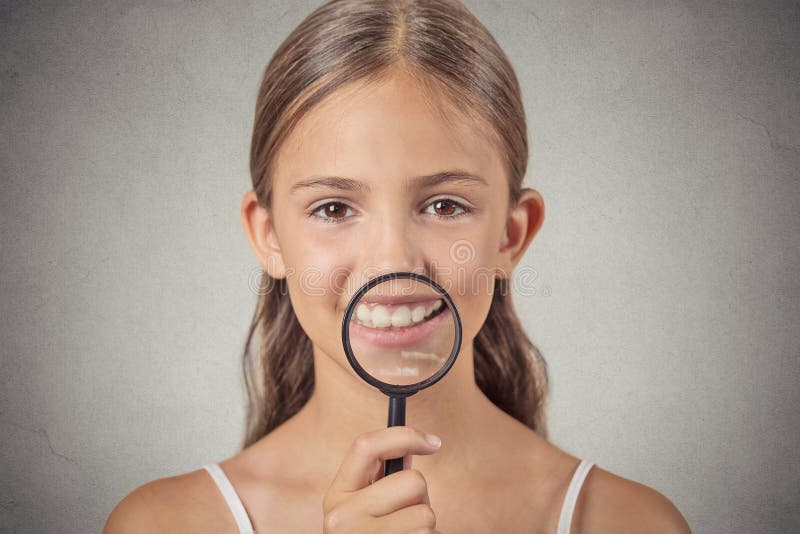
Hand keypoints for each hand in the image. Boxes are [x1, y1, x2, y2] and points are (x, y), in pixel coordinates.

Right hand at [322, 425, 442, 532]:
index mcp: (336, 495)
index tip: (434, 443)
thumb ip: (384, 476)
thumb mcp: (368, 505)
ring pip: (426, 512)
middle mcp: (340, 518)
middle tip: (407, 515)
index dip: (404, 436)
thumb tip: (417, 443)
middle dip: (421, 496)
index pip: (365, 445)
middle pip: (412, 480)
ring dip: (426, 524)